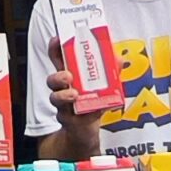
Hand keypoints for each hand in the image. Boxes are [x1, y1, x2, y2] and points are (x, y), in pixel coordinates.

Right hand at [46, 34, 101, 158]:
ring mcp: (63, 105)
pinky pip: (71, 116)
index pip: (58, 59)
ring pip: (55, 98)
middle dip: (58, 75)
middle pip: (52, 78)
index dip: (55, 48)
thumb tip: (119, 58)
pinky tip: (94, 111)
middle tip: (68, 76)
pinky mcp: (68, 120)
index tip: (57, 40)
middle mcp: (63, 89)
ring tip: (74, 95)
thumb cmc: (92, 102)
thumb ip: (111, 69)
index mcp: (70, 75)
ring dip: (63, 95)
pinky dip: (85, 113)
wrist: (85, 130)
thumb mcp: (103, 83)